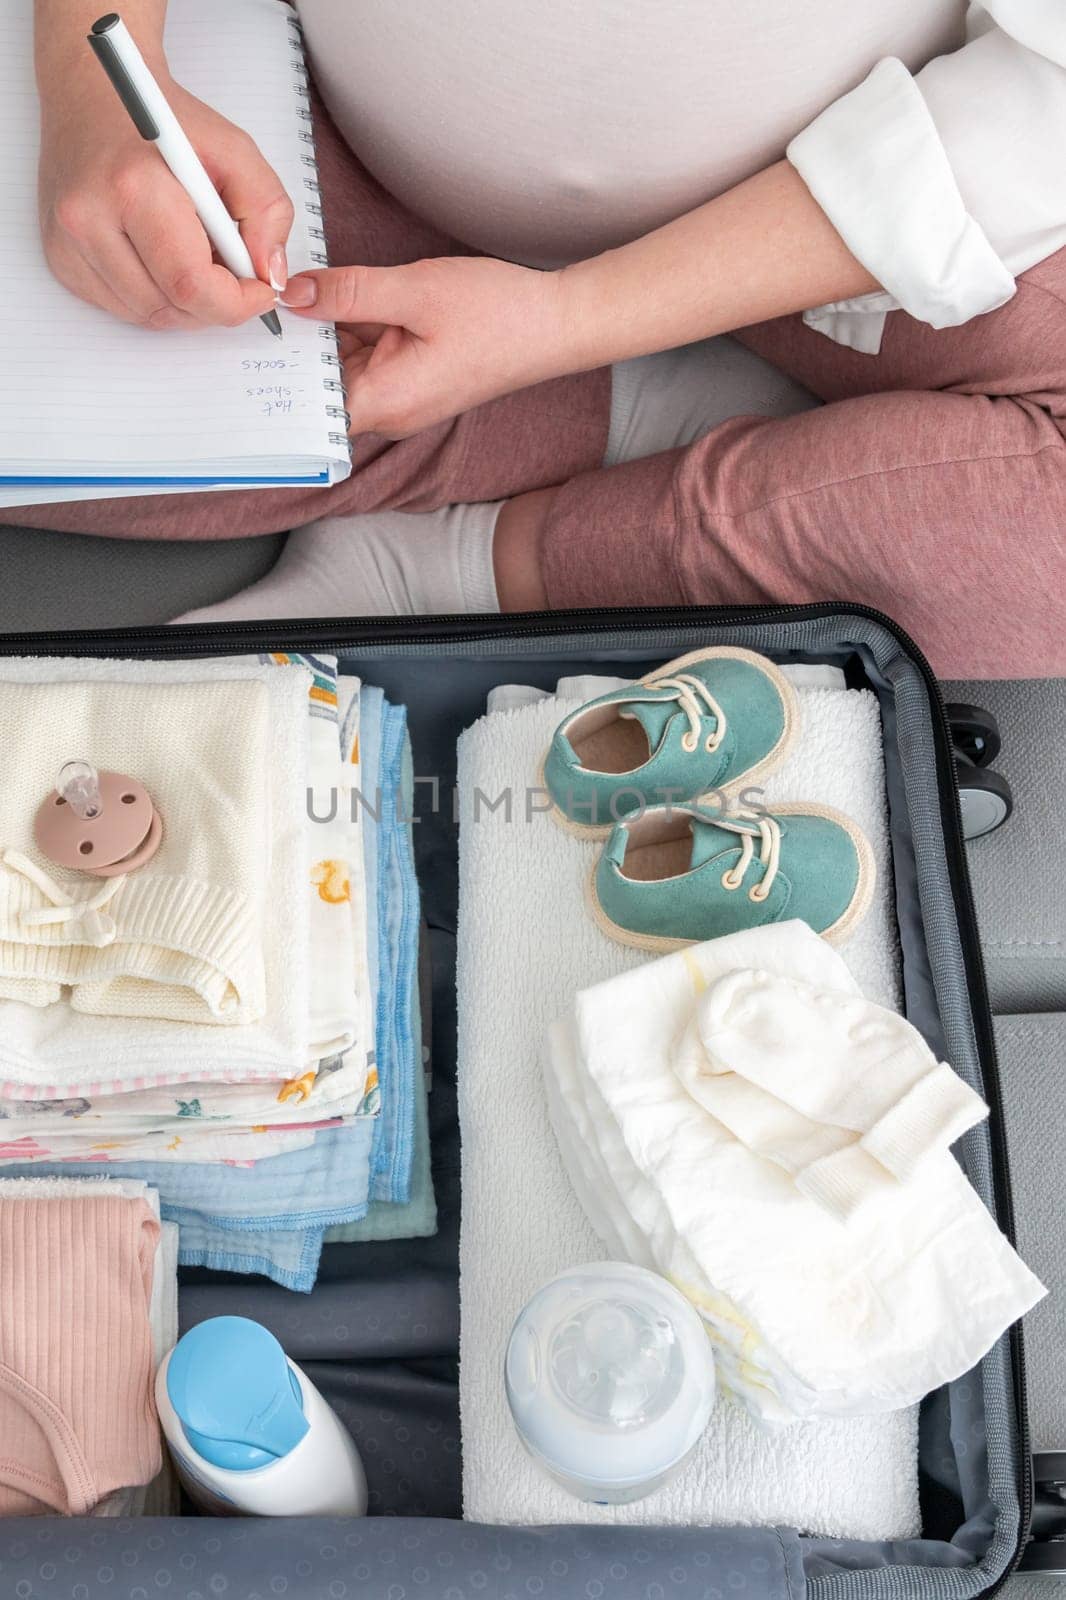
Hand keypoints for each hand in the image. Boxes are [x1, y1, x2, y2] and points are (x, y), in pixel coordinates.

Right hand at [38, 70, 293, 329]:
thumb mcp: (235, 150)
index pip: (190, 284)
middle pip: (170, 309)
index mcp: (133, 186)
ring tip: (196, 257)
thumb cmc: (163, 120)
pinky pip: (122, 308)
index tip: (259, 293)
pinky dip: (154, 296)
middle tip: (231, 272)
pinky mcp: (60, 259)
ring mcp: (68, 243)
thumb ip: (267, 212)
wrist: (97, 95)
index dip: (236, 304)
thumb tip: (269, 275)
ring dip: (185, 305)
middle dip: (213, 304)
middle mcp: (89, 218)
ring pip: (147, 316)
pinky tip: (161, 259)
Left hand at [281, 256, 572, 435]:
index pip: (308, 408)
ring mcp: (401, 395)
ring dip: (324, 329)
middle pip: (319, 383)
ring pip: (341, 363)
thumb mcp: (413, 290)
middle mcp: (389, 410)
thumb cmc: (498, 314)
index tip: (245, 345)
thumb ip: (347, 293)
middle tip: (258, 296)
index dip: (275, 376)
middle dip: (295, 342)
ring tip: (293, 286)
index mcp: (385, 402)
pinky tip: (336, 293)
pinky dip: (352, 327)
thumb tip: (293, 294)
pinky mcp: (412, 377)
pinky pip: (367, 354)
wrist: (555, 323)